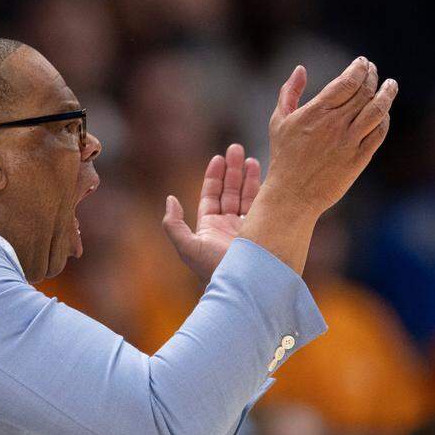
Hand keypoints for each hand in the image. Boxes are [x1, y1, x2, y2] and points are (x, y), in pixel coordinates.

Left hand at [162, 143, 261, 280]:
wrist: (244, 286)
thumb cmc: (214, 268)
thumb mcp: (188, 247)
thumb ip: (174, 224)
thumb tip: (170, 199)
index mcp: (209, 227)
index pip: (211, 196)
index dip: (214, 177)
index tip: (219, 158)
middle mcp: (228, 226)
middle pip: (229, 192)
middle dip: (232, 171)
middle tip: (236, 149)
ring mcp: (247, 228)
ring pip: (247, 196)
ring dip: (248, 176)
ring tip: (250, 158)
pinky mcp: (264, 230)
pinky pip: (263, 205)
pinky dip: (263, 189)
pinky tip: (264, 173)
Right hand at [236, 56, 396, 272]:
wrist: (293, 195)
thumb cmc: (284, 157)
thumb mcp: (278, 121)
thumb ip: (289, 92)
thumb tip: (300, 69)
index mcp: (316, 112)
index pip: (348, 81)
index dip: (360, 68)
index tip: (363, 62)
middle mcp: (335, 125)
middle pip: (364, 91)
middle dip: (372, 76)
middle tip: (374, 71)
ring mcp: (349, 142)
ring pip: (377, 109)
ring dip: (387, 93)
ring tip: (390, 85)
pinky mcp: (359, 159)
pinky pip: (379, 133)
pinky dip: (384, 119)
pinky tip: (383, 113)